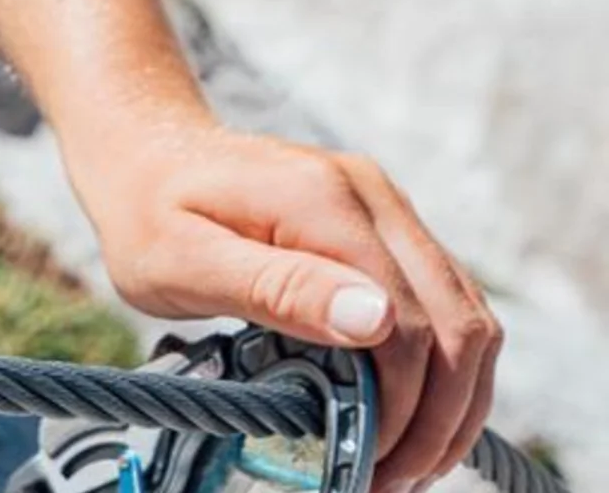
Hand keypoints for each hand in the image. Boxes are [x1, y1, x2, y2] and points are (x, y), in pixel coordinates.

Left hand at [75, 126, 502, 492]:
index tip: (366, 462)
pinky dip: (442, 367)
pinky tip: (408, 412)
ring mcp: (386, 207)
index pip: (407, 322)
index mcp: (322, 200)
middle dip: (439, 417)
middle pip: (458, 322)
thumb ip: (277, 289)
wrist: (145, 152)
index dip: (401, 405)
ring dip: (453, 399)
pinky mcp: (385, 226)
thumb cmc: (148, 213)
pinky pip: (443, 303)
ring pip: (467, 315)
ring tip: (408, 461)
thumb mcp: (183, 261)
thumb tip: (376, 321)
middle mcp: (372, 195)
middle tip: (392, 479)